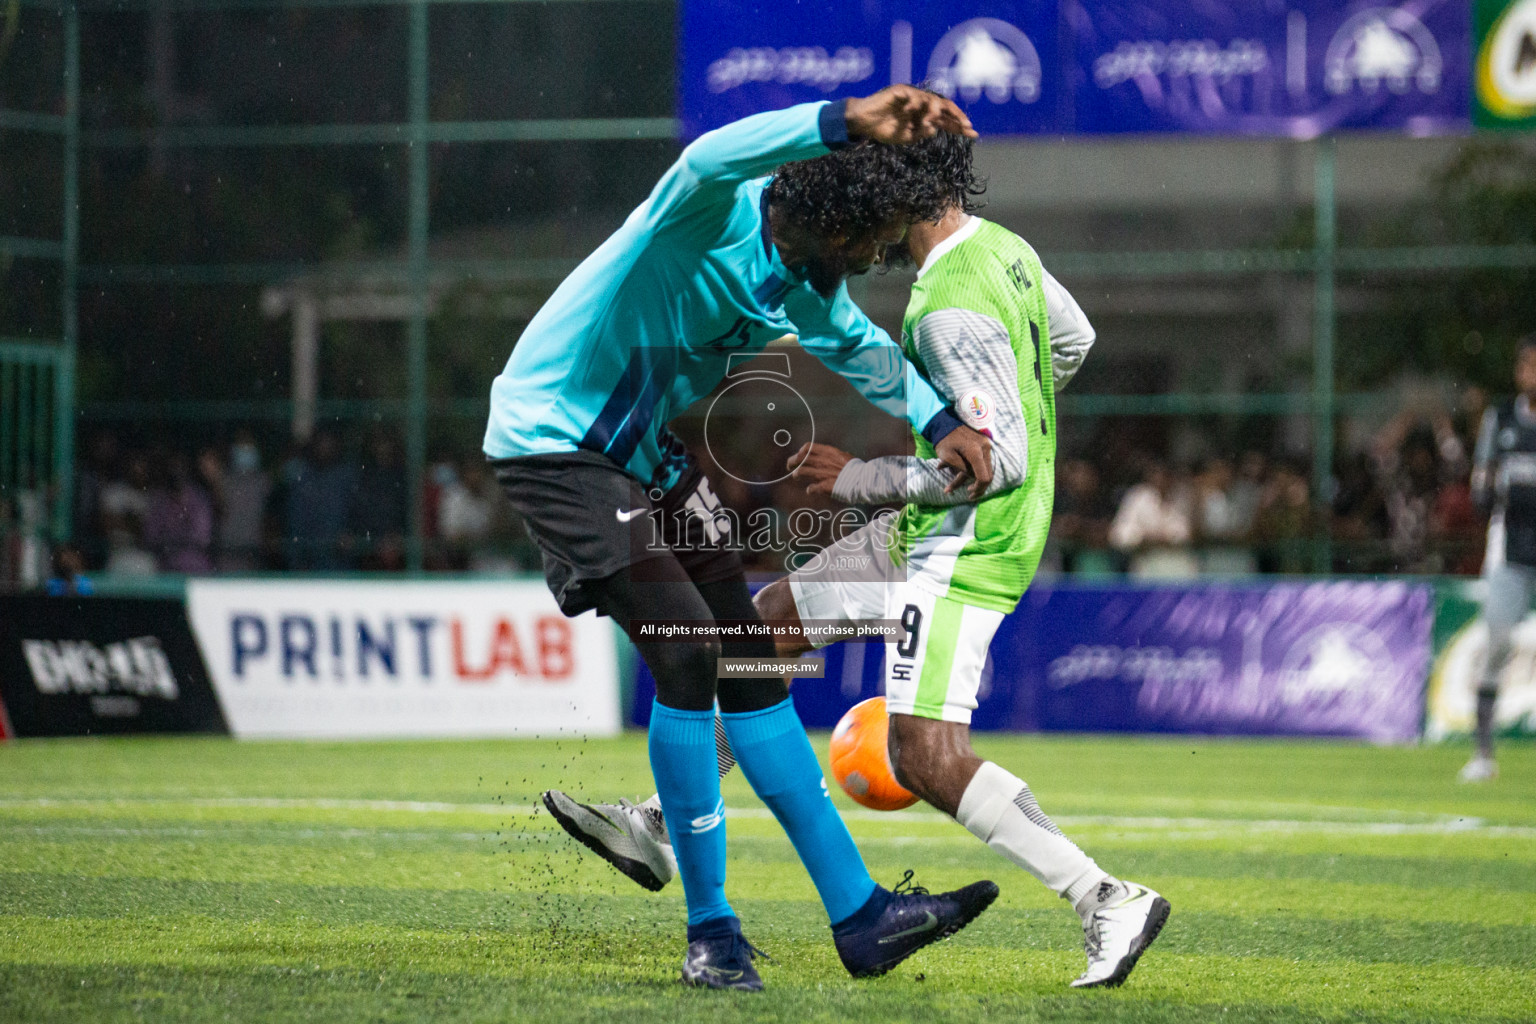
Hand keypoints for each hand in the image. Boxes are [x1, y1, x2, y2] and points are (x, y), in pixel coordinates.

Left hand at [788, 442, 853, 495]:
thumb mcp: (844, 457)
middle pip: (800, 458)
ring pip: (801, 472)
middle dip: (792, 461)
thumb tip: (827, 458)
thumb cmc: (857, 469)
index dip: (801, 451)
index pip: (808, 447)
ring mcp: (822, 474)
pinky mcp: (823, 486)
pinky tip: (810, 490)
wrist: (864, 480)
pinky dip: (810, 489)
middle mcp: (823, 461)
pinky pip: (811, 488)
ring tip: (795, 476)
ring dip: (796, 474)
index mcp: (829, 452)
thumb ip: (833, 457)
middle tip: (789, 465)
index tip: (799, 455)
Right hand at [845, 85, 976, 144]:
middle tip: (966, 125)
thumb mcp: (907, 137)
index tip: (974, 134)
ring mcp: (913, 97)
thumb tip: (935, 128)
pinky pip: (914, 96)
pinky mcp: (901, 91)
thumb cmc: (884, 129)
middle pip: (945, 107)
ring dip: (933, 111)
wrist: (864, 123)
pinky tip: (909, 112)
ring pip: (932, 100)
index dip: (960, 127)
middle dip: (957, 116)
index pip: (947, 120)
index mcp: (925, 116)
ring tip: (930, 121)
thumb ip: (922, 133)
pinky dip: (914, 104)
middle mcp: (923, 105)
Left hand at [935, 425, 992, 499]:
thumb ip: (962, 470)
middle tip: (969, 495)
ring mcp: (985, 445)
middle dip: (978, 487)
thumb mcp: (948, 457)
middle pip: (988, 474)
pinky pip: (980, 461)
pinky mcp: (983, 444)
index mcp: (976, 452)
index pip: (984, 476)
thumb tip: (971, 478)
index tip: (969, 493)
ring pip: (984, 468)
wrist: (945, 421)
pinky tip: (951, 470)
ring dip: (970, 477)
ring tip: (951, 486)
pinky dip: (970, 468)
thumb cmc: (944, 440)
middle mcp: (985, 448)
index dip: (978, 488)